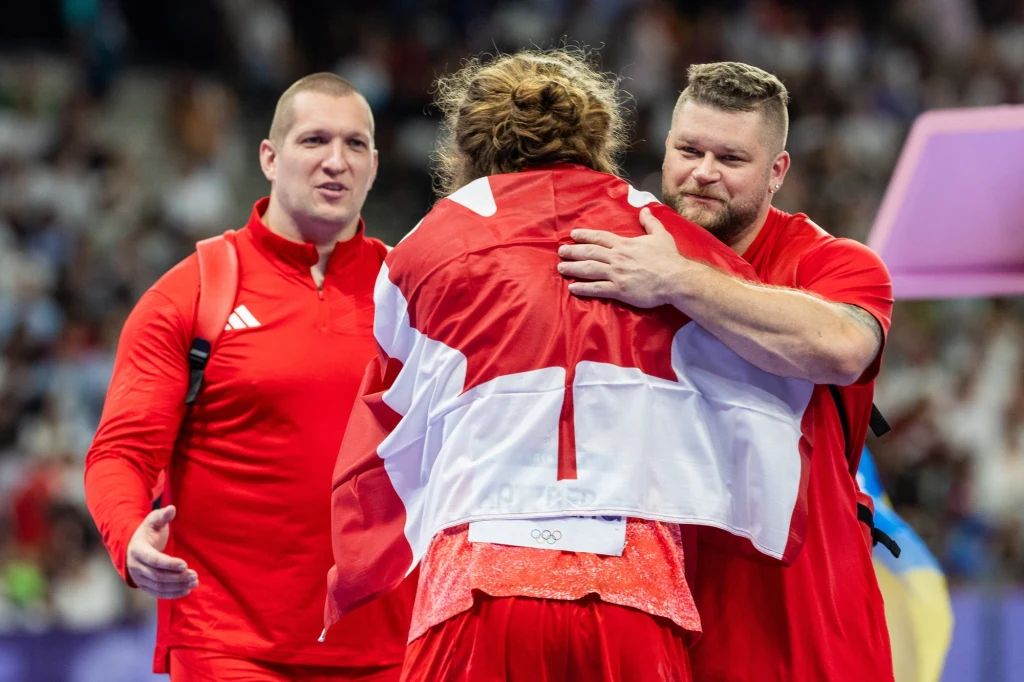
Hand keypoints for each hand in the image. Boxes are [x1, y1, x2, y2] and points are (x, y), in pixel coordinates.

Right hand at [126, 505, 197, 598]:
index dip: (169, 563)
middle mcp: (136, 567)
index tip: (185, 564)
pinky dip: (172, 593)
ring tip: (194, 581)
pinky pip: (158, 593)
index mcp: (137, 550)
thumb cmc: (147, 532)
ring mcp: (139, 578)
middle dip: (177, 577)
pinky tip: (186, 590)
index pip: (154, 560)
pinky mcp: (144, 586)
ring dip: (177, 586)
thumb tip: (172, 508)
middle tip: (194, 575)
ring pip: (158, 586)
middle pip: (158, 576)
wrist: (132, 547)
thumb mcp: (153, 521)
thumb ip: (162, 516)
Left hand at [557, 207, 686, 307]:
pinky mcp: (619, 290)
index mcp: (625, 244)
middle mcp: (617, 257)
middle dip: (573, 251)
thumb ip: (650, 222)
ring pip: (589, 269)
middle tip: (560, 251)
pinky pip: (597, 288)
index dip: (585, 236)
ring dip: (573, 268)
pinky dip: (583, 288)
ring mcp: (617, 274)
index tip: (573, 235)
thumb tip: (644, 209)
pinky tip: (573, 288)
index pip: (600, 238)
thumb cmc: (670, 258)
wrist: (676, 278)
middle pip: (590, 252)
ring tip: (561, 268)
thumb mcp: (661, 235)